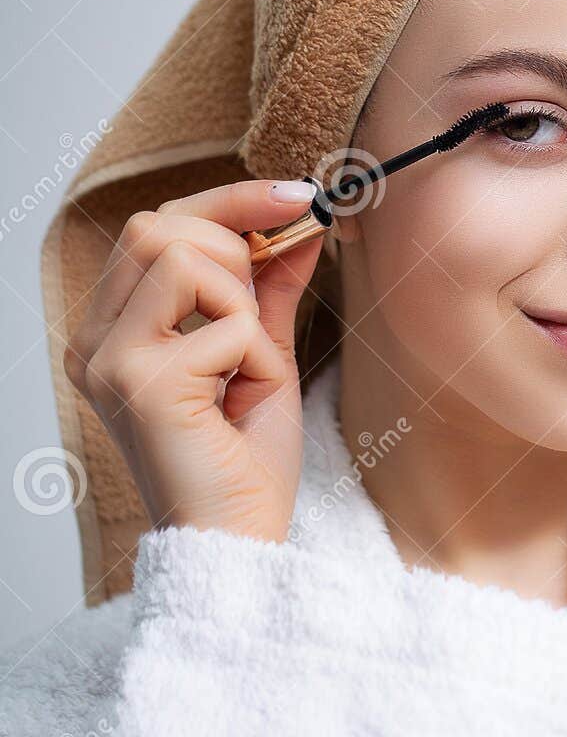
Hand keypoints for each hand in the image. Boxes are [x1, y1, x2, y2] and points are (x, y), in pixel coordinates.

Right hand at [63, 179, 324, 542]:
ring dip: (242, 307)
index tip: (301, 197)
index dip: (231, 201)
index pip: (159, 226)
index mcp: (116, 329)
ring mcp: (108, 359)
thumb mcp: (263, 355)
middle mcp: (96, 340)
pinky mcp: (138, 382)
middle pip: (161, 225)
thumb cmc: (247, 462)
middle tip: (258, 321)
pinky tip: (242, 400)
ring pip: (182, 255)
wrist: (241, 540)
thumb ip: (271, 288)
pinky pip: (222, 322)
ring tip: (244, 370)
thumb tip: (301, 219)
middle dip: (236, 250)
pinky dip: (255, 355)